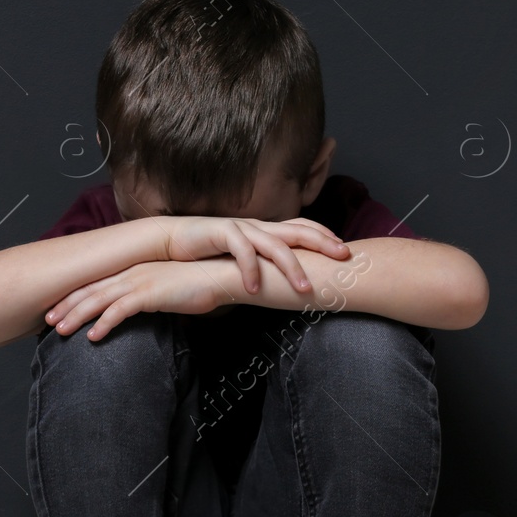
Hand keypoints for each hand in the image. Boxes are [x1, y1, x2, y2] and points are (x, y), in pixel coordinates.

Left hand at [46, 257, 238, 341]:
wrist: (223, 276)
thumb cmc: (198, 284)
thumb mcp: (165, 289)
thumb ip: (147, 297)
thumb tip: (136, 310)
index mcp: (132, 269)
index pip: (96, 282)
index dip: (74, 295)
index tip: (57, 307)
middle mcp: (131, 272)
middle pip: (89, 290)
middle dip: (65, 305)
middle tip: (45, 320)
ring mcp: (139, 281)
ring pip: (98, 300)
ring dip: (76, 316)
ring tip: (59, 331)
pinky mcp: (150, 293)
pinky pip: (121, 311)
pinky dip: (104, 324)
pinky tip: (93, 337)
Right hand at [156, 216, 350, 295]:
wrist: (171, 241)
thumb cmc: (206, 252)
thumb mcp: (240, 257)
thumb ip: (261, 263)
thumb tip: (281, 281)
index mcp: (264, 230)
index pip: (302, 227)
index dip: (325, 235)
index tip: (346, 249)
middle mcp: (257, 226)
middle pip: (298, 231)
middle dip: (323, 243)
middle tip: (344, 258)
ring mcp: (240, 228)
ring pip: (274, 245)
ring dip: (291, 268)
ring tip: (304, 289)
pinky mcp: (221, 232)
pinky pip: (242, 252)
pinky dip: (250, 271)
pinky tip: (254, 290)